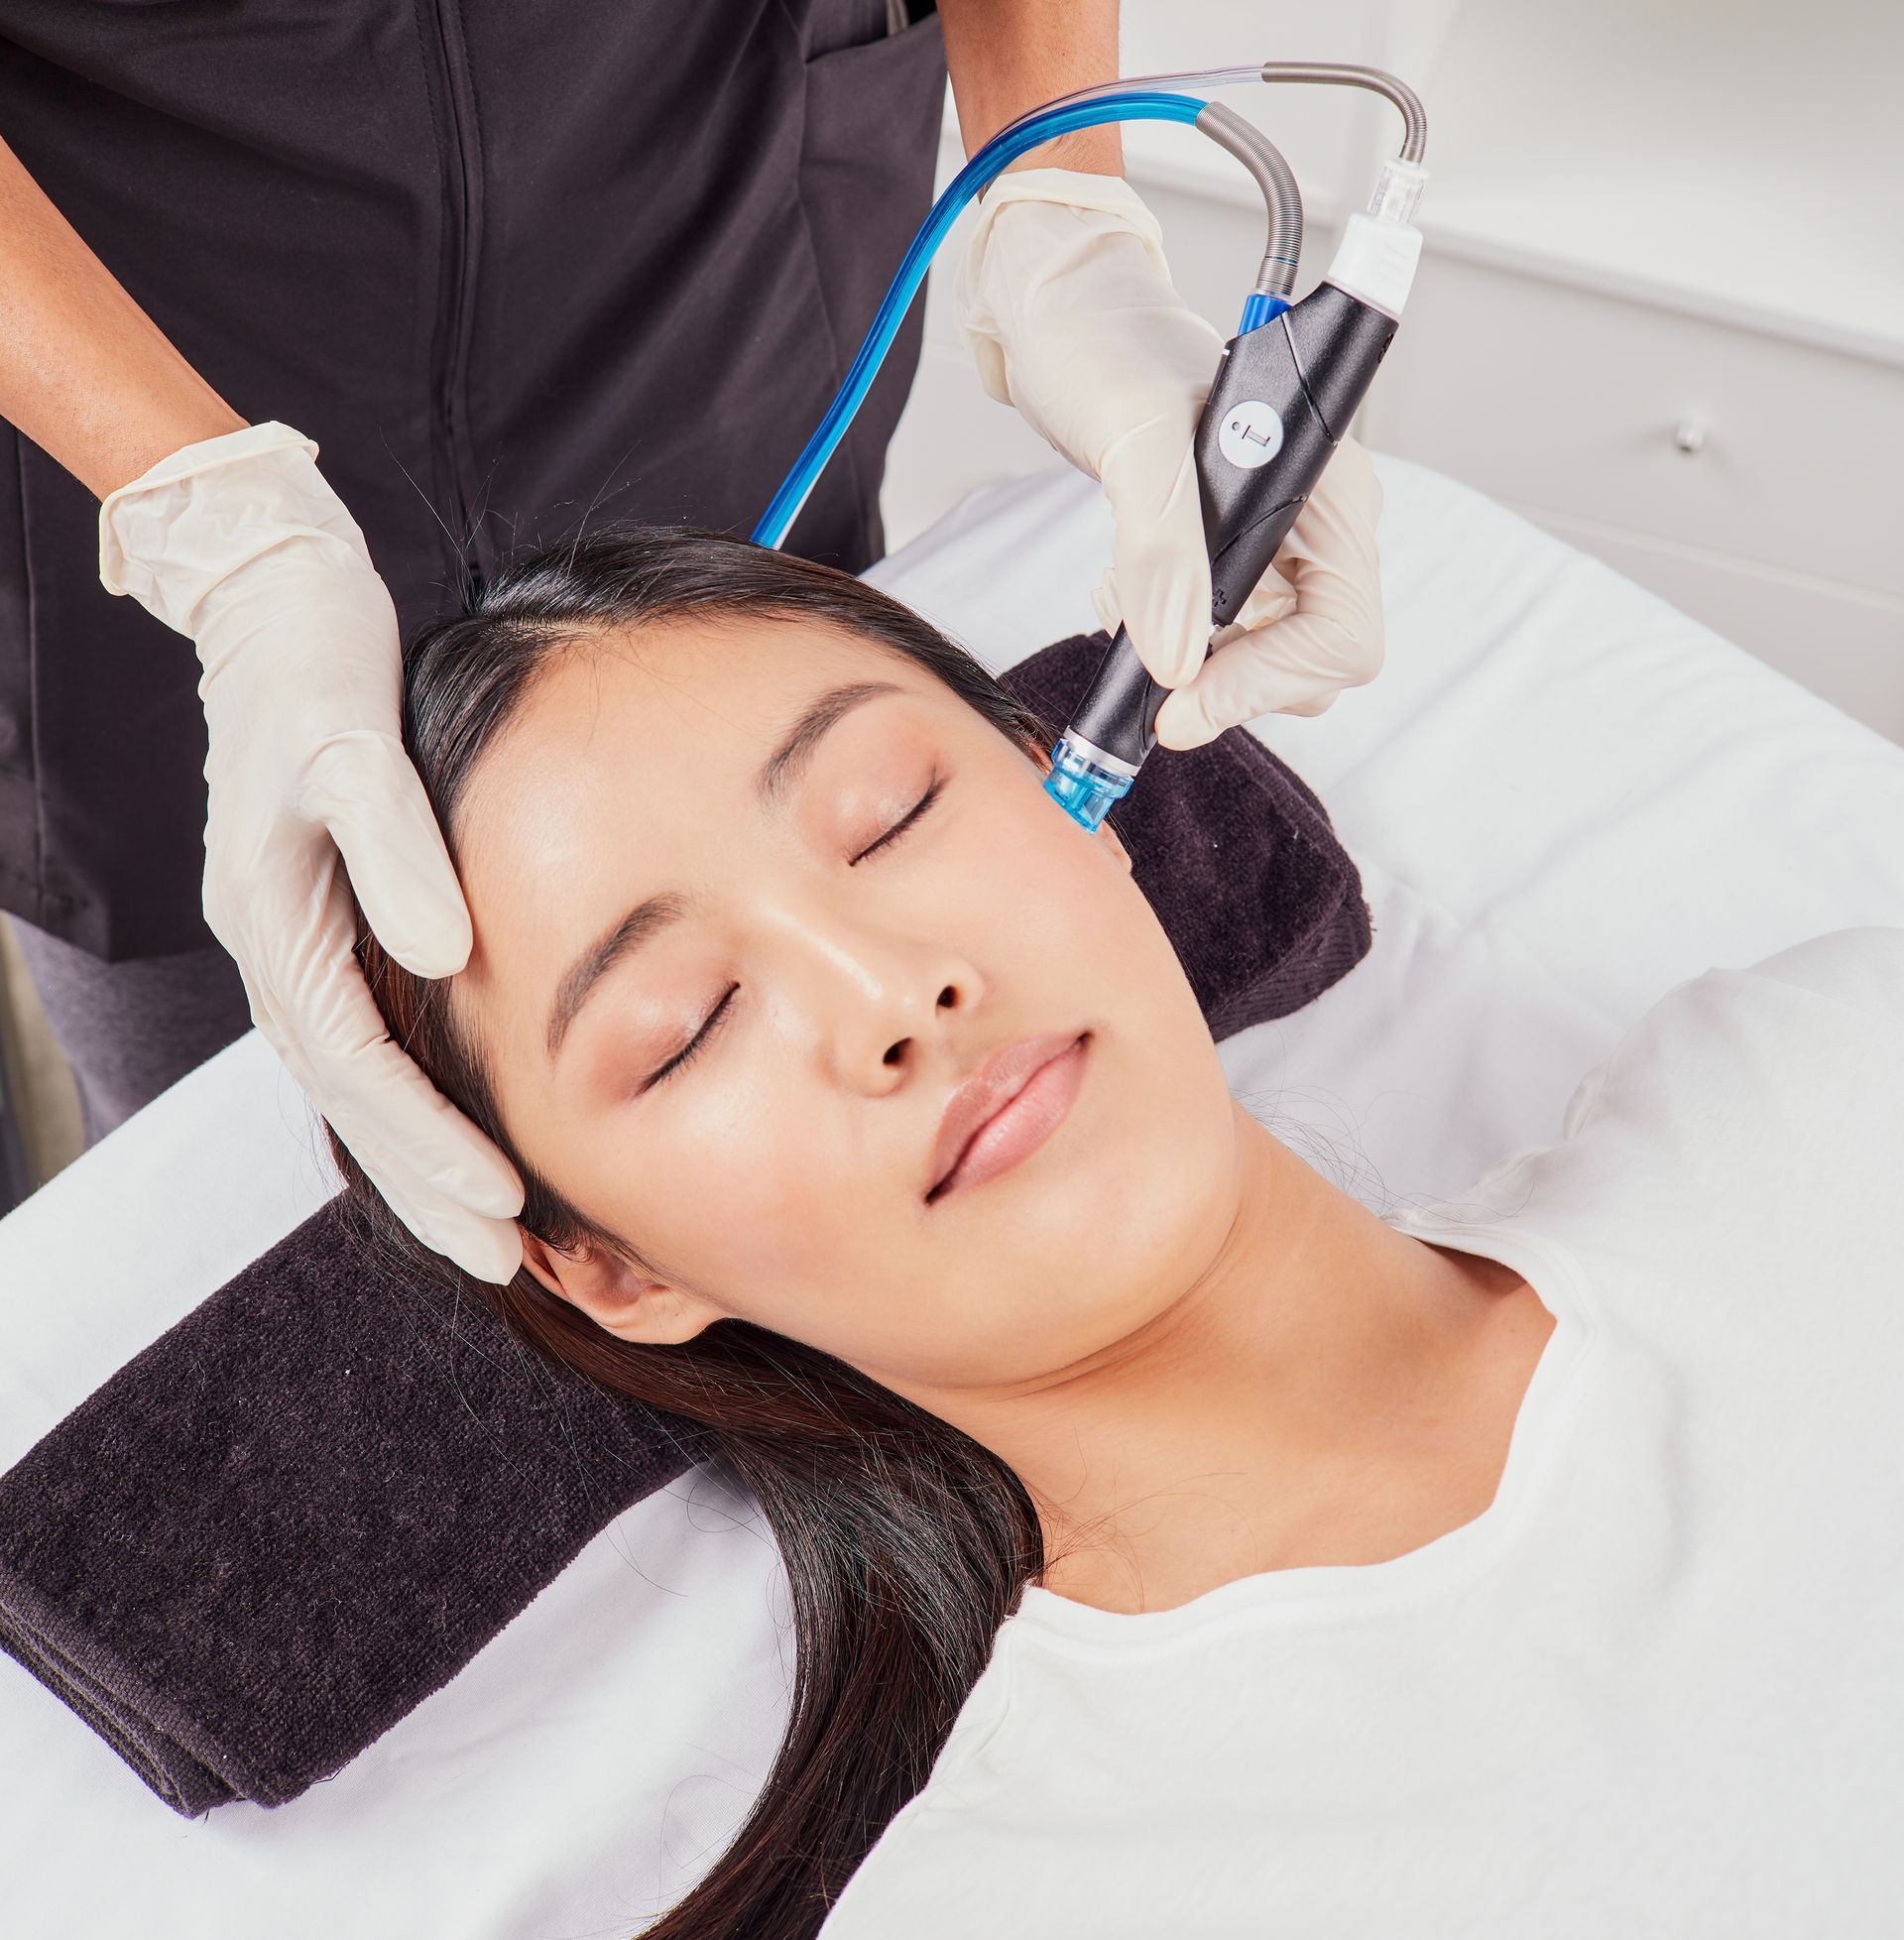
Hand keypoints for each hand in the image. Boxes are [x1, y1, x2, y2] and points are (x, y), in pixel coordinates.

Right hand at [99, 422, 525, 1280]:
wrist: (275, 601)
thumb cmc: (313, 660)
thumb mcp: (353, 741)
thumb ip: (394, 848)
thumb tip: (443, 955)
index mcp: (273, 918)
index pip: (357, 1068)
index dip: (428, 1142)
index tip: (502, 1201)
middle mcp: (277, 946)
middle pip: (352, 1102)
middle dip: (425, 1186)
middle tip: (504, 1258)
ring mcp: (297, 937)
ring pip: (357, 1083)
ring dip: (419, 1159)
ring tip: (492, 1227)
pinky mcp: (326, 920)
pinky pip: (365, 1040)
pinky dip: (414, 1099)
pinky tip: (460, 1129)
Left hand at [953, 167, 1385, 748]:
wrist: (1069, 319)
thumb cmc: (1110, 346)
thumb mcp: (1134, 438)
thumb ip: (1160, 549)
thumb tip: (1177, 659)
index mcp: (1327, 488)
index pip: (1342, 634)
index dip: (1268, 682)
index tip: (1183, 701)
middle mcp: (1316, 523)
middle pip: (1309, 663)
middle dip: (1224, 676)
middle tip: (1145, 663)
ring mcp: (1277, 544)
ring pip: (1258, 660)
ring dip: (1186, 654)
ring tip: (1123, 594)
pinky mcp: (1230, 556)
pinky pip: (1216, 637)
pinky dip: (1164, 634)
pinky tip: (1124, 586)